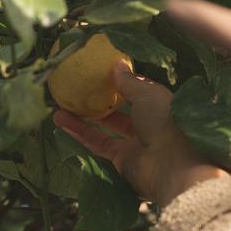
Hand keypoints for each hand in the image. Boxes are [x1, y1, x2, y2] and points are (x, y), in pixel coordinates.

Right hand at [53, 61, 227, 206]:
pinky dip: (80, 133)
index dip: (121, 83)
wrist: (171, 166)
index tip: (100, 74)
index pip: (138, 92)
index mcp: (160, 106)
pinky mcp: (121, 161)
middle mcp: (148, 125)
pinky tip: (61, 122)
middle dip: (98, 101)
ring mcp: (134, 144)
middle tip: (75, 90)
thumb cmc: (165, 122)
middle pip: (119, 111)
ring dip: (82, 118)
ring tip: (59, 107)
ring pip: (104, 129)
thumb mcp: (147, 94)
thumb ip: (129, 81)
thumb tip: (116, 64)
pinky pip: (97, 144)